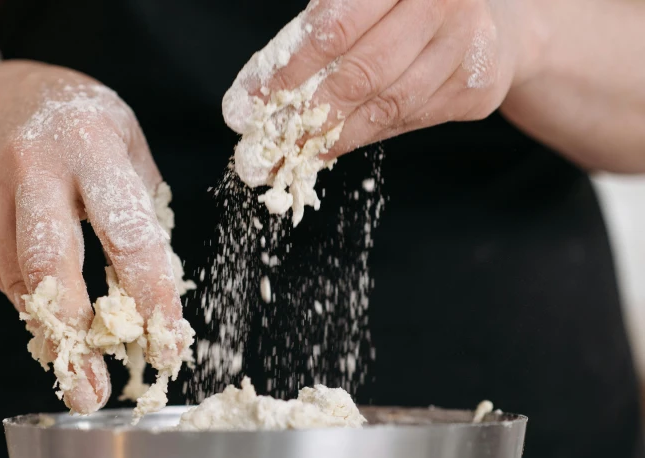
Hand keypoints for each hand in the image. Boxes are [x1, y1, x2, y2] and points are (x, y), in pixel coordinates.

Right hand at [0, 62, 185, 412]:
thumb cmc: (81, 128)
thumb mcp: (128, 147)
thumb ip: (143, 212)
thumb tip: (158, 290)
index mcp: (93, 146)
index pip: (128, 232)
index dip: (150, 295)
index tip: (167, 342)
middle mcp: (35, 168)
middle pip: (50, 265)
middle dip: (75, 337)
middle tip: (93, 392)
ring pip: (22, 283)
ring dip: (55, 336)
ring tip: (80, 377)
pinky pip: (6, 277)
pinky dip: (35, 308)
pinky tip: (57, 325)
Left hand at [224, 0, 541, 160]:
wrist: (493, 18)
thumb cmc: (408, 3)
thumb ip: (324, 28)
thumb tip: (263, 90)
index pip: (335, 26)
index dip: (291, 69)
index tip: (254, 101)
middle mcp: (443, 3)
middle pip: (362, 72)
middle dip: (308, 113)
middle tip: (270, 141)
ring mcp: (467, 47)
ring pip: (387, 106)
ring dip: (333, 137)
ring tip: (294, 153)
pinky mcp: (476, 89)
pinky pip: (408, 121)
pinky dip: (364, 136)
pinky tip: (332, 147)